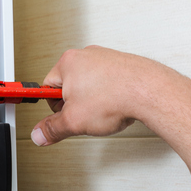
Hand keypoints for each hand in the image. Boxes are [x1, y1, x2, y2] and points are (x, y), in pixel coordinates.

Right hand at [31, 47, 175, 145]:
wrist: (149, 91)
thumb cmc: (115, 97)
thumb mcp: (74, 121)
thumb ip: (53, 129)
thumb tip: (41, 134)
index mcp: (68, 62)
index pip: (47, 87)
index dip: (53, 108)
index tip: (55, 118)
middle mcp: (86, 55)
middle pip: (69, 86)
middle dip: (75, 105)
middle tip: (84, 118)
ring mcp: (106, 59)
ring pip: (90, 86)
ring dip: (94, 102)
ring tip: (104, 112)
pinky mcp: (123, 65)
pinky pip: (109, 85)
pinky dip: (110, 97)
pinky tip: (117, 106)